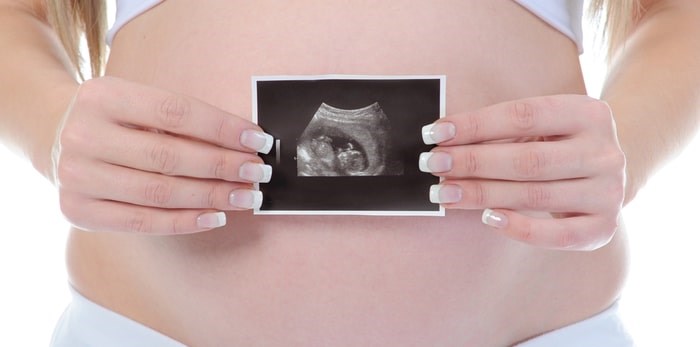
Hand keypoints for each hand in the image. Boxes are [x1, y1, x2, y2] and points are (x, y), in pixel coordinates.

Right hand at [53, 77, 273, 233]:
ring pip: (159, 192)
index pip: (175, 113)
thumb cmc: (117, 118)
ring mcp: (77, 176)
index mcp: (103, 96)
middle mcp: (84, 135)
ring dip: (212, 196)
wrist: (57, 134)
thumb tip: (244, 144)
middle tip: (257, 173)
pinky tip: (215, 216)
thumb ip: (183, 120)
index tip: (257, 140)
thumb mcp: (139, 102)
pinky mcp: (79, 210)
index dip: (222, 128)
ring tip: (246, 197)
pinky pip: (142, 222)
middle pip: (169, 156)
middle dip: (223, 166)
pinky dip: (185, 221)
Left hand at [419, 95, 625, 249]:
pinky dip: (520, 229)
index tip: (435, 133)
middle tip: (432, 164)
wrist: (605, 174)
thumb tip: (443, 142)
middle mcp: (604, 152)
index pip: (524, 115)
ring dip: (482, 194)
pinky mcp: (604, 227)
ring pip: (535, 196)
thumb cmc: (558, 145)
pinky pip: (558, 235)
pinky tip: (488, 219)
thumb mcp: (542, 127)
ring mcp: (609, 192)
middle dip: (472, 162)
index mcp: (588, 113)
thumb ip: (501, 131)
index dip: (475, 125)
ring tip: (444, 192)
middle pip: (527, 159)